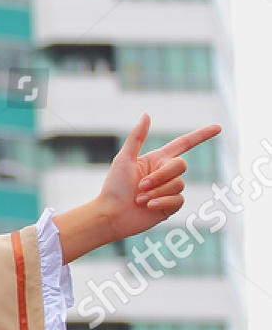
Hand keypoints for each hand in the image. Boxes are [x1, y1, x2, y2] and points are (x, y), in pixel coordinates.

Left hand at [97, 114, 219, 241]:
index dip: (201, 135)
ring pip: (178, 184)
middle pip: (181, 165)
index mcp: (157, 160)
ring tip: (139, 199)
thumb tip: (146, 114)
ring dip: (157, 191)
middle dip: (161, 176)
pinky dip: (162, 202)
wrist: (111, 215)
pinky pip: (179, 200)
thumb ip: (137, 137)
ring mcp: (169, 190)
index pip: (184, 144)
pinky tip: (148, 207)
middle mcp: (165, 173)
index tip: (218, 127)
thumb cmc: (114, 187)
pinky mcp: (171, 206)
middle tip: (141, 186)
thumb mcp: (124, 159)